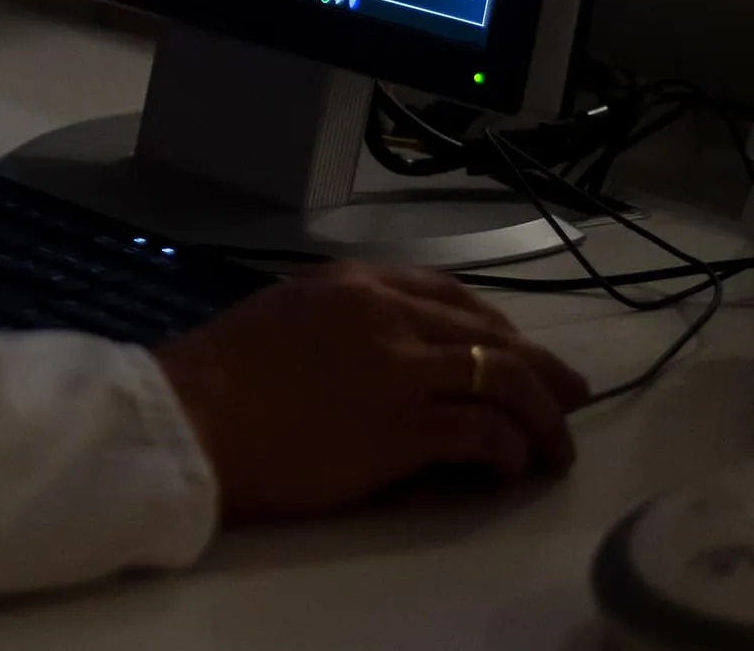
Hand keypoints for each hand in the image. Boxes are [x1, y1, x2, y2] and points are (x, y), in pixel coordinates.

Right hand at [151, 262, 590, 520]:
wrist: (184, 421)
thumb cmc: (211, 379)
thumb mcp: (278, 318)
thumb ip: (337, 325)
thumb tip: (387, 362)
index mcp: (349, 283)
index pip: (448, 295)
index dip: (494, 328)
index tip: (514, 353)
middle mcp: (384, 313)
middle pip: (490, 336)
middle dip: (541, 370)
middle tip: (568, 399)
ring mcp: (398, 368)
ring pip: (504, 380)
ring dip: (542, 418)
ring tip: (555, 449)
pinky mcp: (404, 426)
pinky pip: (484, 434)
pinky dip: (508, 453)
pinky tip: (508, 470)